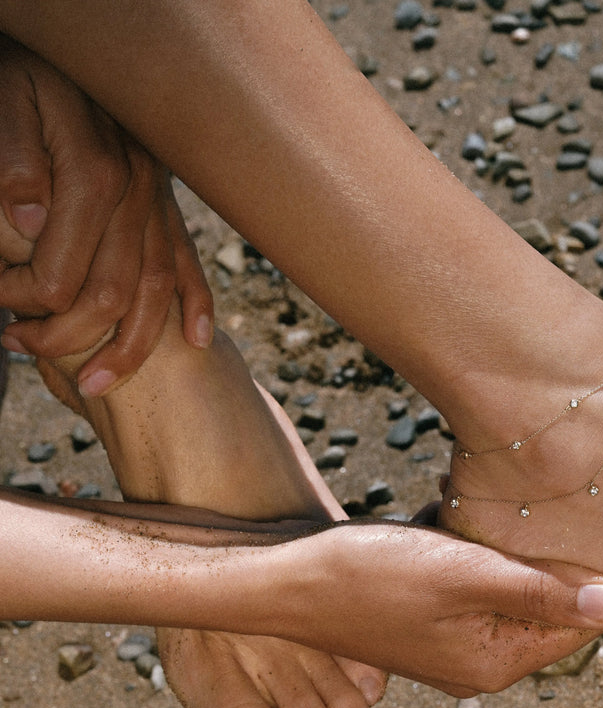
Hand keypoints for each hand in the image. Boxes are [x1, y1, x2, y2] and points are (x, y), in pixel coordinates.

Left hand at [0, 35, 212, 394]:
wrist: (75, 40)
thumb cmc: (24, 77)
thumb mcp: (5, 101)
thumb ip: (13, 155)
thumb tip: (26, 216)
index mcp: (95, 173)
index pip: (64, 271)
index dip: (27, 303)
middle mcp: (138, 195)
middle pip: (115, 294)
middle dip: (71, 338)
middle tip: (27, 352)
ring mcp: (159, 204)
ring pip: (157, 291)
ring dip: (131, 346)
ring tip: (97, 385)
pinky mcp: (169, 208)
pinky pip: (189, 263)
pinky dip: (195, 304)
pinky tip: (196, 339)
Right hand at [184, 516, 602, 694]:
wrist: (288, 581)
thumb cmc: (370, 577)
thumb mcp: (465, 577)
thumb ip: (543, 593)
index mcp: (495, 662)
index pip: (575, 623)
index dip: (573, 572)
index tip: (547, 526)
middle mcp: (478, 663)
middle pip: (538, 603)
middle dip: (520, 555)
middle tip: (488, 523)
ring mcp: (450, 644)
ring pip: (500, 585)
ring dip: (485, 549)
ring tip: (448, 526)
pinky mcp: (427, 622)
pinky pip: (468, 583)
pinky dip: (458, 553)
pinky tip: (430, 530)